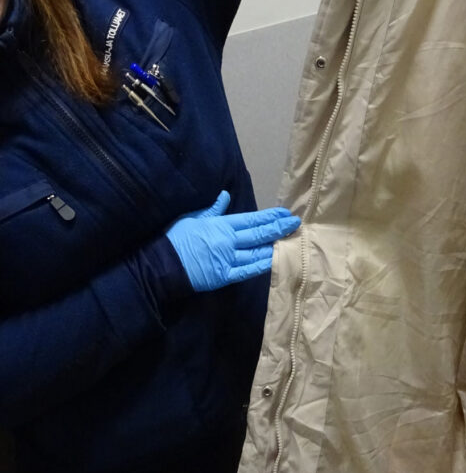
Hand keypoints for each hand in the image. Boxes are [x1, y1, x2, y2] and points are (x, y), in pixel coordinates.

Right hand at [166, 190, 299, 291]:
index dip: (271, 217)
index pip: (252, 219)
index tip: (285, 214)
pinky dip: (262, 265)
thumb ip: (213, 210)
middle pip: (259, 234)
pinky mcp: (225, 276)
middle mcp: (229, 241)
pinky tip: (274, 260)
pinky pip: (247, 271)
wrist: (162, 265)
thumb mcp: (193, 218)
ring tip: (289, 241)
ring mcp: (229, 260)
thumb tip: (225, 195)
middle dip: (279, 228)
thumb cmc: (175, 239)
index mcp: (221, 225)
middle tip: (295, 224)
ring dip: (274, 246)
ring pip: (257, 252)